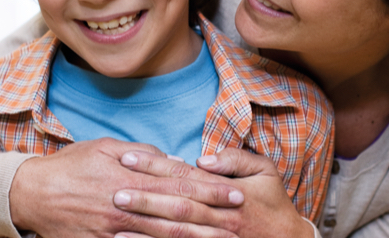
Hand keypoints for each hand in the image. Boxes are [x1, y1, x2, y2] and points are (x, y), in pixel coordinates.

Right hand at [10, 138, 244, 237]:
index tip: (235, 193)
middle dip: (213, 217)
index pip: (181, 184)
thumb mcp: (107, 146)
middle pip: (178, 214)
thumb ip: (144, 154)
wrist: (31, 193)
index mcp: (132, 177)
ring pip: (162, 237)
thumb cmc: (72, 164)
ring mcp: (114, 230)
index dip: (211, 189)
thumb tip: (175, 161)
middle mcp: (127, 205)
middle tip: (240, 220)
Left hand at [114, 148, 314, 237]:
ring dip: (143, 225)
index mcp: (227, 191)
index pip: (185, 177)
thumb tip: (202, 159)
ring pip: (174, 232)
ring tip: (115, 217)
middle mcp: (218, 216)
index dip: (156, 167)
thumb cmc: (274, 203)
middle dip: (143, 196)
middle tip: (114, 190)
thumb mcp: (264, 171)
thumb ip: (235, 159)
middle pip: (175, 204)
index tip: (129, 158)